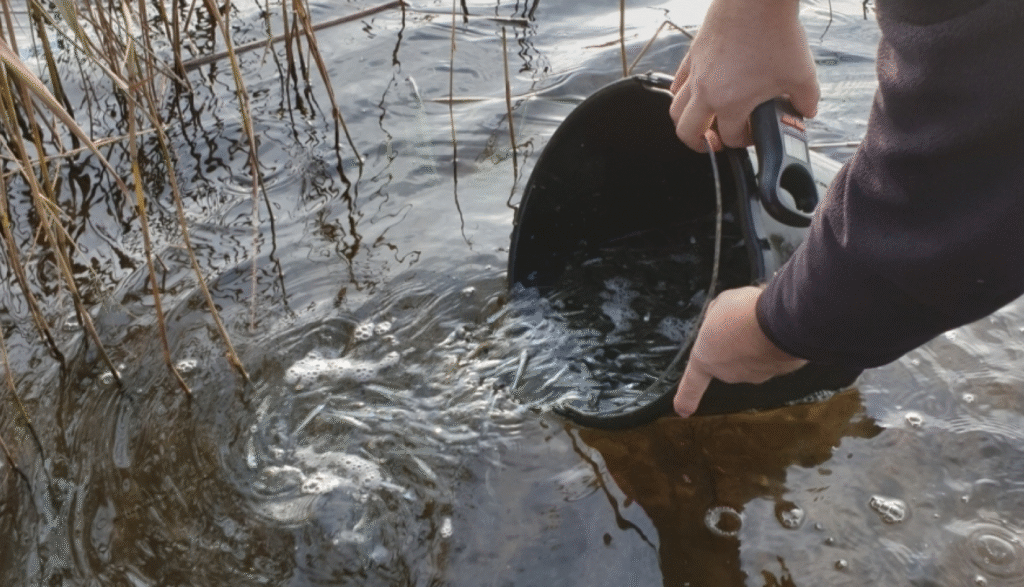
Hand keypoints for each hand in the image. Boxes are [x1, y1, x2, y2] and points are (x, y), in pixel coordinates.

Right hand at [668, 0, 818, 151]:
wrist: (756, 0)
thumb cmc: (774, 33)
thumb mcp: (803, 75)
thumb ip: (806, 101)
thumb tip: (807, 111)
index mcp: (731, 102)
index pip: (730, 138)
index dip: (743, 143)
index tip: (753, 135)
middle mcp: (706, 92)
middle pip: (688, 133)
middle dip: (700, 145)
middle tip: (713, 144)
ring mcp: (695, 73)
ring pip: (675, 111)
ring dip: (686, 122)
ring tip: (700, 124)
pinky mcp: (693, 55)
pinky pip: (676, 83)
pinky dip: (681, 95)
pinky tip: (695, 93)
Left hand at [674, 286, 807, 416]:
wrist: (780, 322)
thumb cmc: (744, 314)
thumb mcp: (718, 306)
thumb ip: (717, 318)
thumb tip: (726, 321)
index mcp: (706, 359)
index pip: (692, 383)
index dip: (686, 396)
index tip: (682, 410)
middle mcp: (729, 373)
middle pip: (730, 357)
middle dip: (736, 341)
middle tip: (741, 321)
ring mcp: (755, 375)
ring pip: (754, 355)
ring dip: (757, 340)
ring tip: (762, 320)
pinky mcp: (779, 372)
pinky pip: (775, 354)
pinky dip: (777, 342)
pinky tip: (779, 326)